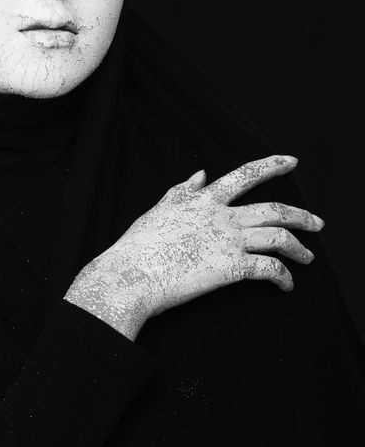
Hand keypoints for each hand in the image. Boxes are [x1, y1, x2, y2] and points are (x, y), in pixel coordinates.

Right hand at [66, 155, 323, 339]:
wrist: (130, 275)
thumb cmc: (138, 246)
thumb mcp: (158, 211)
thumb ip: (181, 192)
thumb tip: (201, 175)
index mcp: (204, 201)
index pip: (245, 175)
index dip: (272, 166)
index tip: (292, 161)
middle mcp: (222, 217)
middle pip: (276, 209)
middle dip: (302, 216)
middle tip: (318, 224)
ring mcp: (229, 242)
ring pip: (280, 238)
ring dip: (300, 249)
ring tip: (306, 258)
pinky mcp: (232, 268)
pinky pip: (270, 269)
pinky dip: (284, 277)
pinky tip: (286, 285)